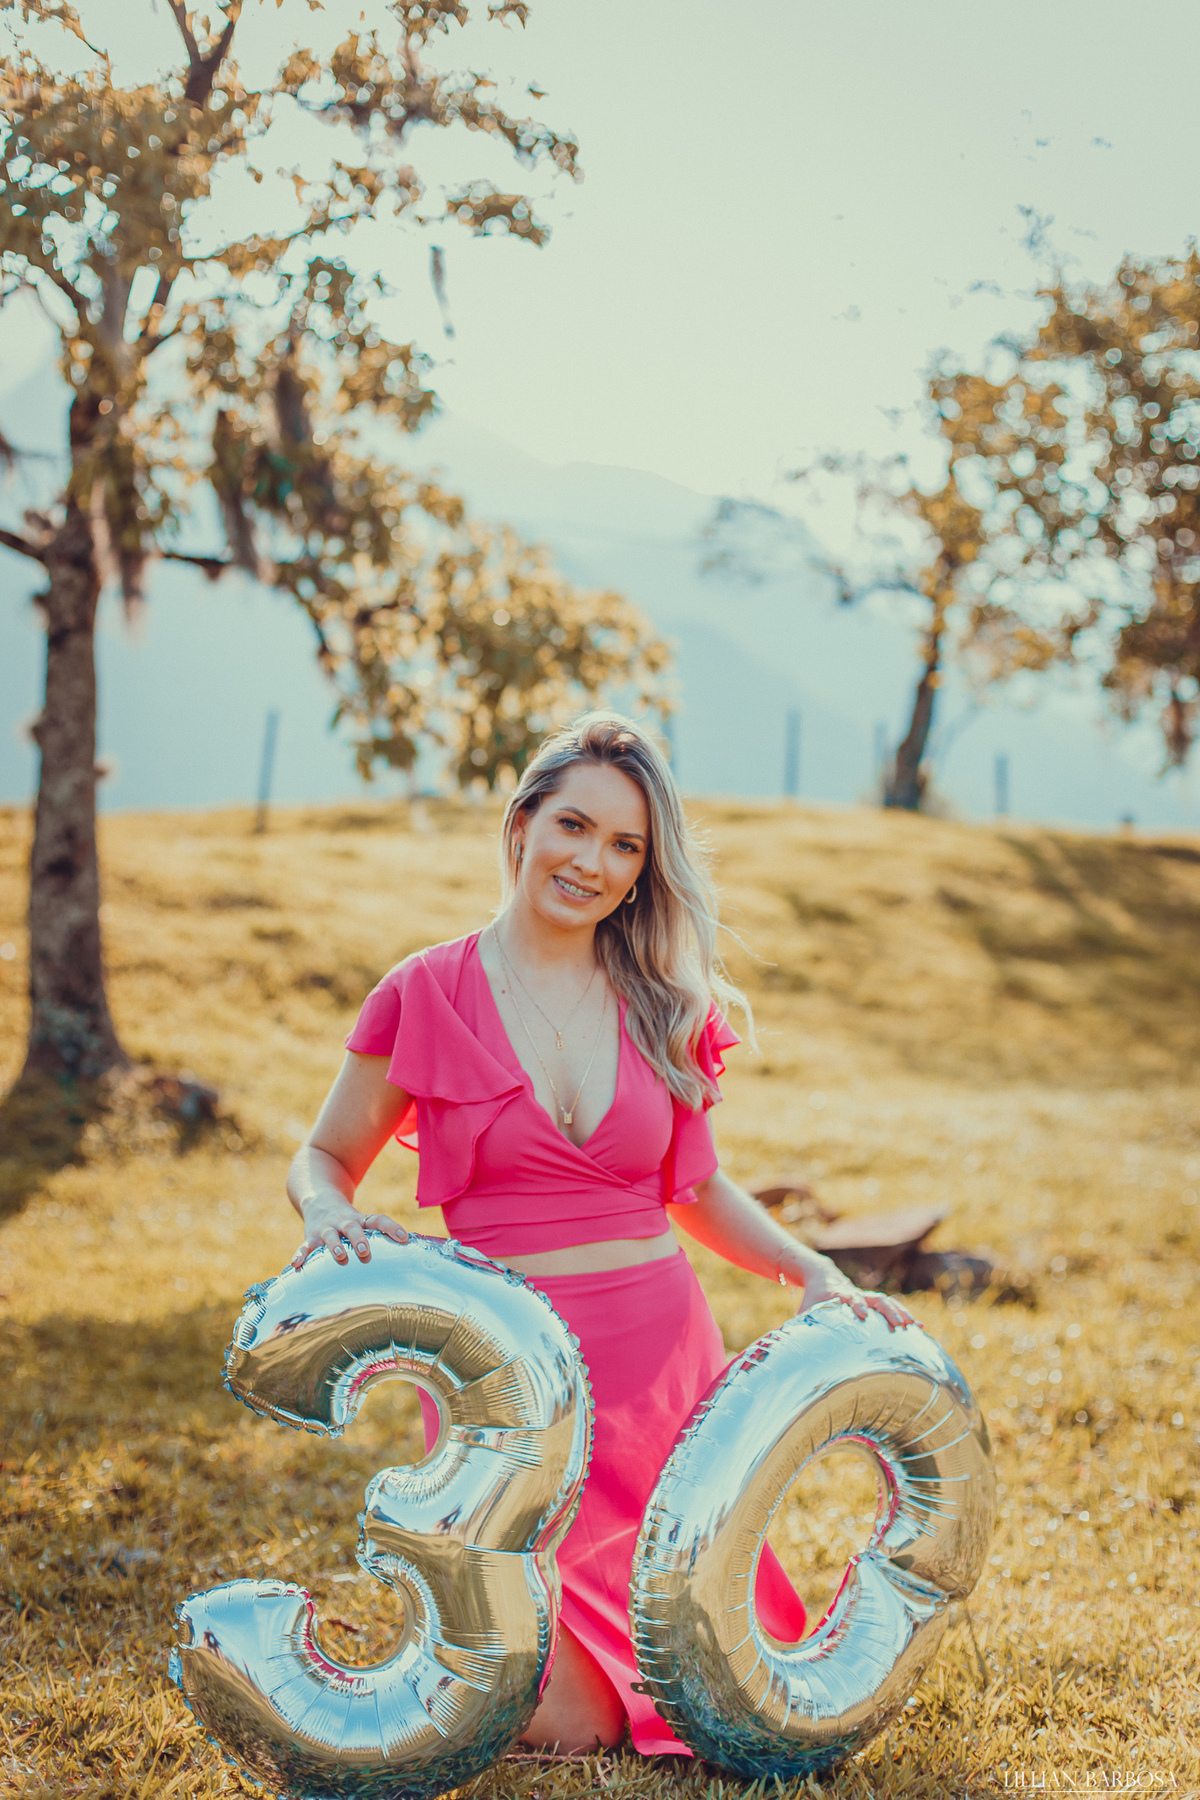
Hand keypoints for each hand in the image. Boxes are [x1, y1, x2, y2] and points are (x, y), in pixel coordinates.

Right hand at [292, 1191, 407, 1269]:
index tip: (404, 1238)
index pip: (379, 1220)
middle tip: (365, 1253)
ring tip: (340, 1257)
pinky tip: (296, 1265)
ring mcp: (326, 1229)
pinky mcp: (311, 1237)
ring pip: (330, 1236)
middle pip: (353, 1228)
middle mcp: (344, 1223)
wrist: (319, 1198)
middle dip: (359, 1240)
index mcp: (360, 1220)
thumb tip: (411, 1247)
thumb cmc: (349, 1219)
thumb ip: (382, 1234)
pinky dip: (300, 1255)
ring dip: (335, 1246)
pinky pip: (305, 1247)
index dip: (392, 1227)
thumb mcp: (364, 1221)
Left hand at [787, 1249, 919, 1332]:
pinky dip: (904, 1315)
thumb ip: (802, 1325)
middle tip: (900, 1325)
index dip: (856, 1306)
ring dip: (901, 1313)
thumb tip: (791, 1344)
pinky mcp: (873, 1301)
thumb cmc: (813, 1296)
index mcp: (839, 1295)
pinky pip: (892, 1307)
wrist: (822, 1274)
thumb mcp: (805, 1309)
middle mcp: (856, 1294)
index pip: (849, 1299)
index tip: (862, 1315)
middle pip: (875, 1299)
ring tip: (916, 1326)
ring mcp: (867, 1296)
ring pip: (887, 1302)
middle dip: (888, 1311)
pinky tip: (920, 1327)